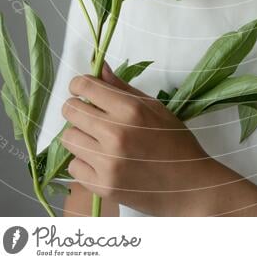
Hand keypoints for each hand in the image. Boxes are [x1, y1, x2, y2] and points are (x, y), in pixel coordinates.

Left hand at [60, 61, 213, 215]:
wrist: (188, 186)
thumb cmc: (175, 142)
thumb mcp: (154, 107)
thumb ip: (122, 87)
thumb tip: (99, 67)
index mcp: (130, 109)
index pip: (85, 86)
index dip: (80, 85)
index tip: (84, 90)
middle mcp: (115, 134)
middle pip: (70, 110)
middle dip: (78, 108)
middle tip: (91, 114)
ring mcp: (107, 163)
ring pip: (68, 138)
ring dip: (80, 135)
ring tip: (98, 139)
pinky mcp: (102, 187)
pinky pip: (73, 166)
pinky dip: (84, 162)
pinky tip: (101, 161)